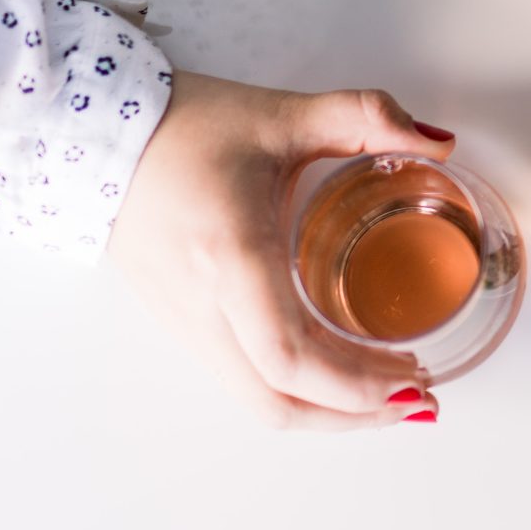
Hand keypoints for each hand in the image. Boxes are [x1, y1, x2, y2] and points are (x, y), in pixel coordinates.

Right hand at [108, 75, 454, 429]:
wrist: (92, 137)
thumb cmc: (185, 126)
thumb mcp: (284, 113)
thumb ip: (368, 117)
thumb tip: (438, 143)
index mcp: (231, 257)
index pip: (290, 358)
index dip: (355, 385)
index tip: (414, 378)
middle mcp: (203, 305)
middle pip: (276, 403)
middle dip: (352, 415)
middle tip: (416, 400)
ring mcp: (184, 322)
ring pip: (255, 402)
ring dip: (324, 411)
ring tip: (386, 393)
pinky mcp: (178, 324)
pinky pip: (240, 380)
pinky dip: (294, 391)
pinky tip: (335, 370)